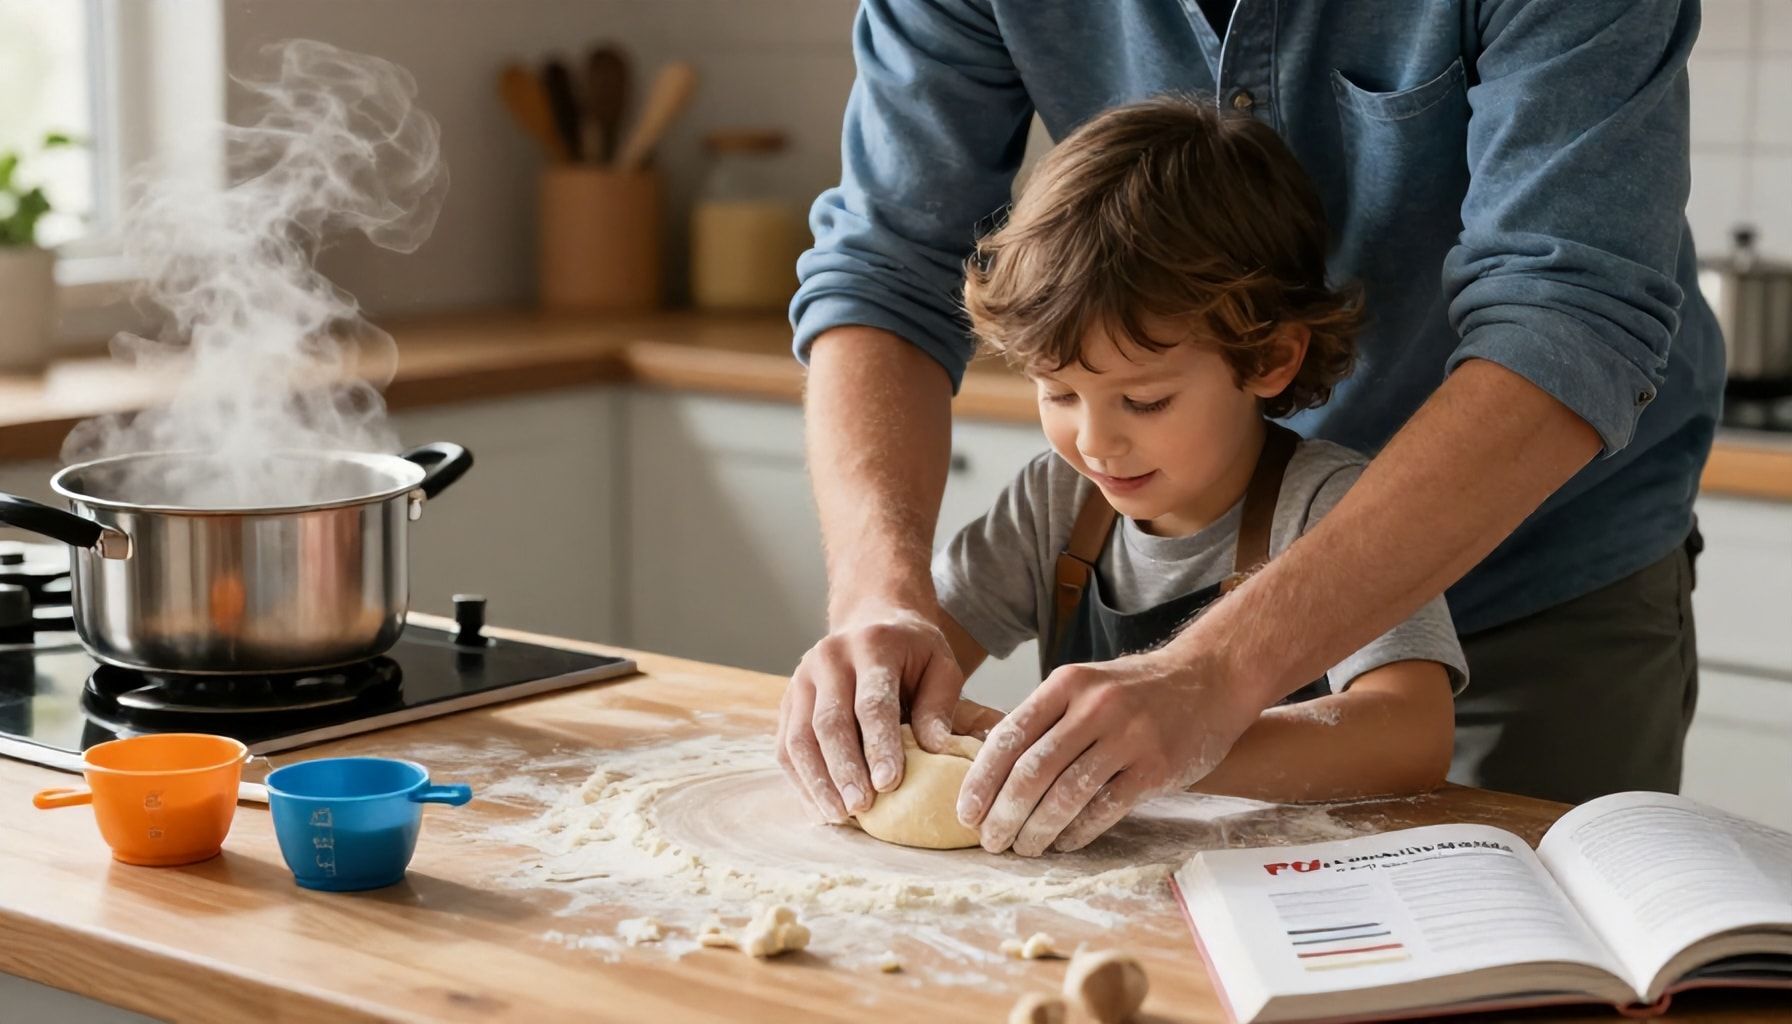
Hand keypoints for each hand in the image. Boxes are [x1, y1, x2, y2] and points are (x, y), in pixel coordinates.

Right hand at [776, 608, 965, 823]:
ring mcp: (801, 678)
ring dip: (818, 781)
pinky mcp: (788, 701)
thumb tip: (937, 750)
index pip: (872, 701)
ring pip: (800, 737)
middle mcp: (829, 658)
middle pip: (830, 722)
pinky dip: (801, 780)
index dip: (879, 744)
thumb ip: (939, 706)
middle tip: (861, 808)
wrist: (872, 620)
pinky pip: (786, 746)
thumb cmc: (914, 653)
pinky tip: (819, 807)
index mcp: (872, 645)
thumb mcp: (940, 667)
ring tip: (839, 815)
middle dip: (844, 769)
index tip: (889, 783)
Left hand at [954, 648, 1260, 856]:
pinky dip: (1077, 832)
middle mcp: (1094, 707)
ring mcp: (1128, 736)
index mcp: (1066, 683)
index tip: (965, 811)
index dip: (982, 780)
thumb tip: (991, 768)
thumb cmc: (1136, 689)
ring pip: (1066, 795)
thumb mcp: (1085, 685)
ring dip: (1037, 830)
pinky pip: (1105, 809)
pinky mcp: (1156, 767)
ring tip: (1022, 848)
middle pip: (1032, 771)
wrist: (1209, 678)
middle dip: (1003, 813)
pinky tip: (1063, 843)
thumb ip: (1045, 718)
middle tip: (989, 840)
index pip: (1009, 736)